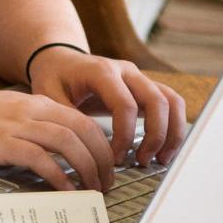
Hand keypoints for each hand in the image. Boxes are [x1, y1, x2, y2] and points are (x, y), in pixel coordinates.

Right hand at [0, 81, 116, 190]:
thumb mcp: (9, 113)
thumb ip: (34, 125)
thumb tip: (58, 151)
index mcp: (37, 102)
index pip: (83, 120)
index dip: (103, 145)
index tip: (107, 167)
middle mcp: (31, 110)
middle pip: (83, 129)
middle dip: (102, 159)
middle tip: (107, 183)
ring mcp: (16, 125)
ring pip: (67, 141)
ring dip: (87, 168)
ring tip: (92, 189)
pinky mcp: (0, 142)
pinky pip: (39, 158)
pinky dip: (58, 175)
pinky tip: (65, 189)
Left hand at [27, 46, 187, 169]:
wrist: (60, 61)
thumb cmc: (54, 78)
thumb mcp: (48, 96)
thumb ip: (66, 119)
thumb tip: (86, 148)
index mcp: (101, 71)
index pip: (125, 104)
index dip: (124, 135)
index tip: (114, 158)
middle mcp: (126, 71)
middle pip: (157, 100)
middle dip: (156, 136)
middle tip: (143, 161)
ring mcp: (139, 77)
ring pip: (171, 100)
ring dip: (172, 132)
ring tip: (161, 159)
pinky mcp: (145, 87)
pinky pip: (170, 103)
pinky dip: (174, 126)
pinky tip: (163, 149)